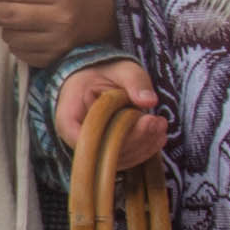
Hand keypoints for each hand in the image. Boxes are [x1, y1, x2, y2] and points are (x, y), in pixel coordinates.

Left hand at [0, 0, 122, 67]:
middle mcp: (58, 15)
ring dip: (4, 28)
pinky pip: (20, 53)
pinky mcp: (56, 56)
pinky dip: (16, 43)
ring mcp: (58, 40)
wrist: (109, 13)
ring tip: (21, 18)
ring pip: (10, 37)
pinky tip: (30, 33)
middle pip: (5, 17)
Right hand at [52, 59, 170, 170]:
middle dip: (138, 139)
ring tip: (161, 126)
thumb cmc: (104, 72)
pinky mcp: (105, 152)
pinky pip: (124, 159)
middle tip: (159, 122)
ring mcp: (91, 148)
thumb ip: (134, 82)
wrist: (97, 77)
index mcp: (68, 118)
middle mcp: (76, 139)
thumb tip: (149, 100)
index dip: (119, 135)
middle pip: (106, 153)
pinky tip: (158, 136)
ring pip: (118, 159)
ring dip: (144, 146)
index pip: (90, 140)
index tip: (146, 119)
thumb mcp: (121, 70)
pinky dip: (143, 150)